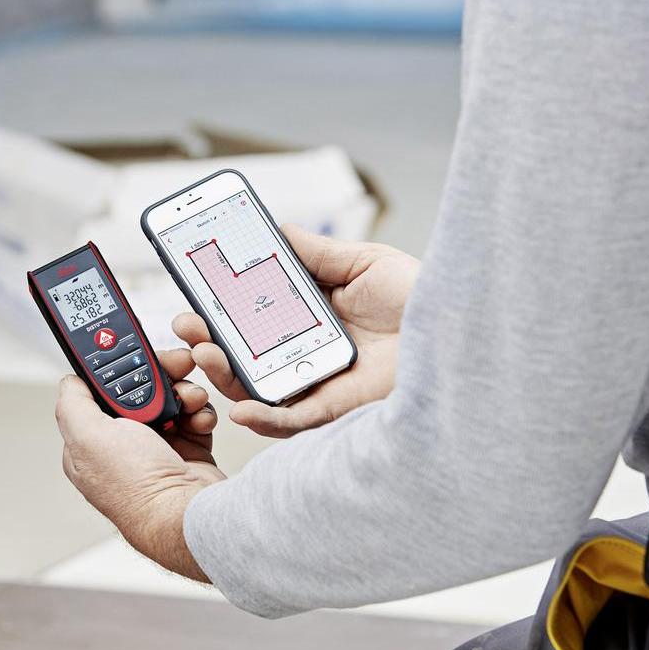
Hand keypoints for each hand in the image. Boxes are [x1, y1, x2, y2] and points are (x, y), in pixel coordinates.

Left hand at [55, 348, 223, 580]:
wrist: (187, 514)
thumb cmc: (136, 485)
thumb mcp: (87, 436)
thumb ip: (72, 403)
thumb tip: (71, 379)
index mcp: (92, 441)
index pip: (101, 391)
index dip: (120, 370)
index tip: (138, 355)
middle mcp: (123, 445)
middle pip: (140, 390)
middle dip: (161, 376)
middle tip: (175, 367)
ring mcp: (157, 448)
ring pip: (171, 399)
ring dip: (185, 393)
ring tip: (191, 400)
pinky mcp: (188, 452)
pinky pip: (195, 417)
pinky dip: (201, 413)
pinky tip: (200, 419)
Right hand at [174, 224, 419, 437]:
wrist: (461, 326)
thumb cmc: (420, 297)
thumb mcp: (363, 263)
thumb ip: (317, 252)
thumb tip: (276, 228)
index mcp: (313, 319)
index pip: (256, 315)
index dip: (223, 306)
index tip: (194, 289)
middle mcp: (309, 354)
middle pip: (247, 354)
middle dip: (210, 342)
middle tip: (187, 324)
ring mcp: (319, 383)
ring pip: (259, 388)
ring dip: (224, 375)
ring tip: (204, 351)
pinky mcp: (337, 410)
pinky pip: (293, 421)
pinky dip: (263, 418)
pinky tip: (240, 406)